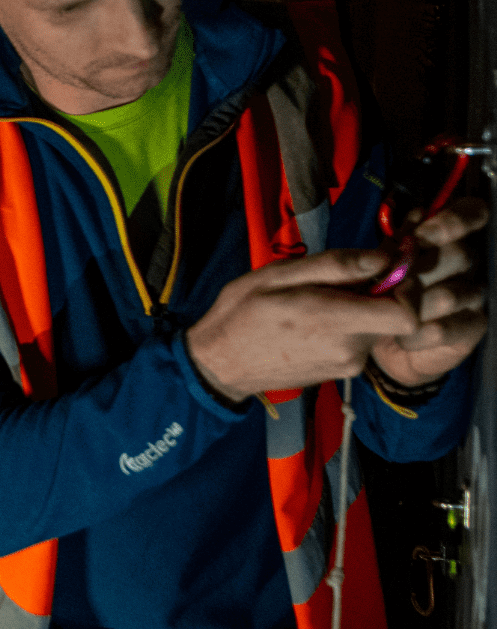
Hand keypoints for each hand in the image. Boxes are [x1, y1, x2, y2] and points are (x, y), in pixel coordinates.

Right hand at [186, 249, 418, 401]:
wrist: (220, 363)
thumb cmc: (241, 313)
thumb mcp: (278, 275)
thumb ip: (334, 266)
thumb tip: (382, 256)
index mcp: (334, 322)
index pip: (407, 313)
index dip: (407, 286)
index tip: (386, 266)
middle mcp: (349, 350)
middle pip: (396, 317)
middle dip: (382, 291)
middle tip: (348, 273)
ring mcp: (347, 365)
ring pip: (378, 328)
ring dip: (362, 307)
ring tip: (322, 294)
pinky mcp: (341, 372)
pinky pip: (361, 341)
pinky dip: (350, 323)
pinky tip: (318, 315)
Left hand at [370, 197, 487, 385]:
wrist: (379, 339)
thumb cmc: (381, 291)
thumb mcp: (380, 262)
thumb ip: (395, 242)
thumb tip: (415, 217)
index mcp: (447, 237)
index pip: (472, 213)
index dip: (454, 220)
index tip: (422, 235)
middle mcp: (468, 263)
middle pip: (459, 254)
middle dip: (418, 269)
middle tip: (392, 282)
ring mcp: (473, 295)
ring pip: (449, 295)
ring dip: (412, 306)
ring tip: (390, 312)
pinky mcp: (472, 326)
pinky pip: (445, 329)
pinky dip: (416, 335)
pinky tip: (402, 336)